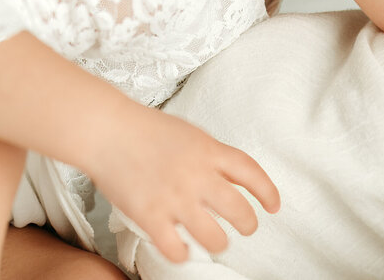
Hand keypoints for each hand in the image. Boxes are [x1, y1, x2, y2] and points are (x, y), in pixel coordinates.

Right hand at [83, 103, 279, 262]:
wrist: (108, 131)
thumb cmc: (146, 129)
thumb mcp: (191, 134)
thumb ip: (212, 156)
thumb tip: (230, 176)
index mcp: (210, 151)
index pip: (252, 173)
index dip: (268, 192)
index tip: (274, 205)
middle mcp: (198, 176)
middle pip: (239, 210)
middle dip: (248, 224)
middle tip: (248, 228)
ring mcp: (175, 198)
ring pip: (213, 236)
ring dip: (220, 243)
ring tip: (218, 242)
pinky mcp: (150, 216)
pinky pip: (175, 248)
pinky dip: (182, 253)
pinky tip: (183, 250)